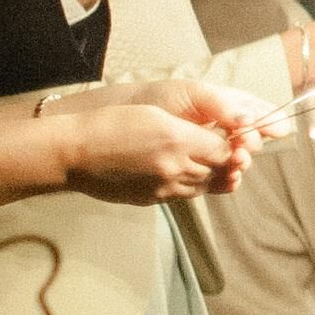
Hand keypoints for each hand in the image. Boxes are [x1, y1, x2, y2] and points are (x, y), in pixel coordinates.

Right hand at [61, 79, 263, 203]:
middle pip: (220, 171)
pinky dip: (192, 185)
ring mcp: (162, 188)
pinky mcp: (151, 200)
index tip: (239, 140)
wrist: (74, 153)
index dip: (236, 146)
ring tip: (214, 163)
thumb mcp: (156, 114)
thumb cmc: (112, 124)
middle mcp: (174, 168)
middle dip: (229, 162)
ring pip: (204, 186)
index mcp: (177, 140)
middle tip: (234, 152)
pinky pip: (183, 195)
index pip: (226, 150)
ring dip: (213, 175)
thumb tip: (220, 143)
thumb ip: (192, 130)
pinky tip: (186, 173)